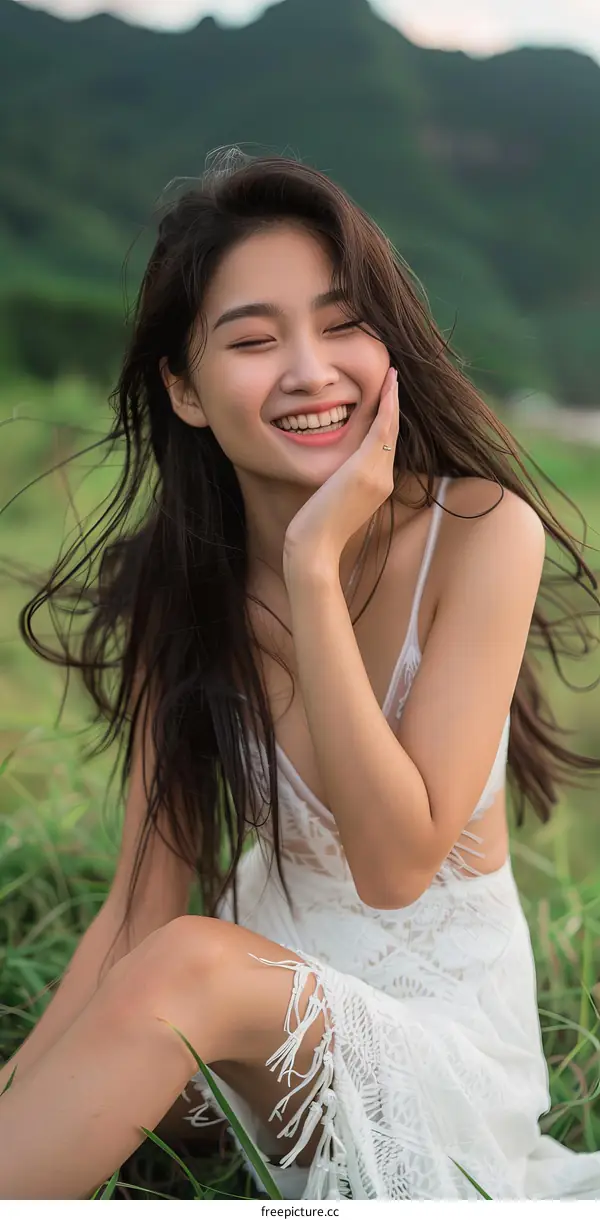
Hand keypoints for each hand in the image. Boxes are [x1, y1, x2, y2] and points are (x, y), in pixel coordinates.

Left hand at [283, 364, 399, 575]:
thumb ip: (341, 482)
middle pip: (391, 434)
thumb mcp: (333, 500)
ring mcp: (377, 475)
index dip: (388, 420)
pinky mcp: (365, 469)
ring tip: (392, 375)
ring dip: (392, 399)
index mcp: (377, 487)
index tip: (386, 398)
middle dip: (393, 405)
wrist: (315, 548)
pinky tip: (388, 385)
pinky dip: (387, 406)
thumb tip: (335, 472)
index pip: (385, 447)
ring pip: (390, 428)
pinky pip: (382, 430)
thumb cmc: (316, 530)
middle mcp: (383, 480)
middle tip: (393, 377)